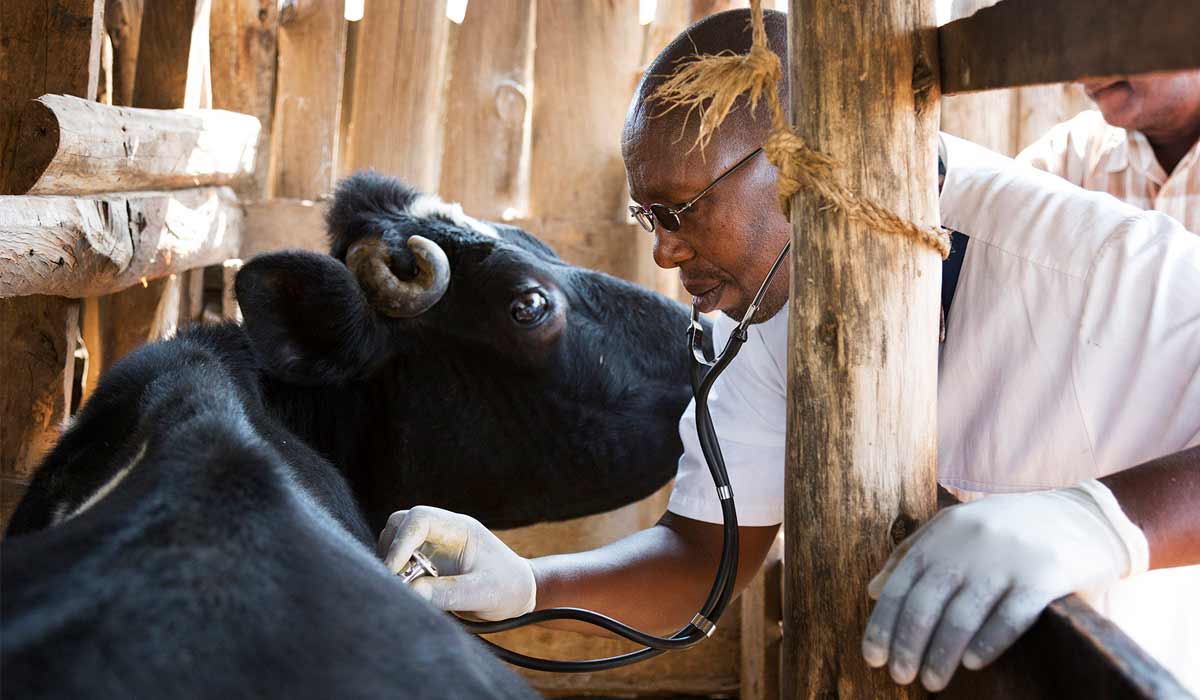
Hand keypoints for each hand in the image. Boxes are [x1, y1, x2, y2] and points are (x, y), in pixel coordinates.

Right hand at [378, 506, 536, 620]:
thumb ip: (448, 593)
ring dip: (392, 561)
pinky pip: (401, 558)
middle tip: (396, 581)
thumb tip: (410, 591)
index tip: (393, 570)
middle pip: (401, 523)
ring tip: (405, 587)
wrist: (519, 594)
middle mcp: (444, 532)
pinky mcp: (428, 560)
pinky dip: (396, 572)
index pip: (420, 518)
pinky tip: (409, 590)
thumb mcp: (482, 594)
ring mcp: (434, 544)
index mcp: (460, 530)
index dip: (401, 541)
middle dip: (392, 549)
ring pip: (396, 539)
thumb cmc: (507, 589)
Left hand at [861, 479, 1148, 691]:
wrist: (1083, 514)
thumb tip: (872, 590)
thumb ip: (912, 553)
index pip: (901, 585)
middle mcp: (969, 545)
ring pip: (963, 616)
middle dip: (908, 645)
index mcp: (943, 534)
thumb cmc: (1008, 526)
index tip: (873, 658)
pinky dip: (987, 643)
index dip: (883, 624)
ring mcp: (1007, 560)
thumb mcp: (955, 526)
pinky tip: (972, 663)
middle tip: (901, 676)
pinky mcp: (1045, 576)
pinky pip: (1010, 616)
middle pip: (926, 604)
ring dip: (942, 655)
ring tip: (932, 682)